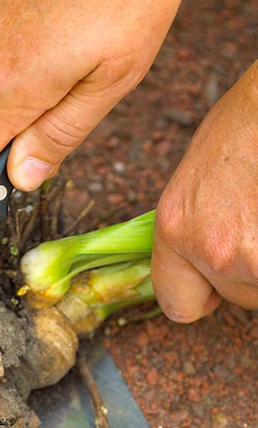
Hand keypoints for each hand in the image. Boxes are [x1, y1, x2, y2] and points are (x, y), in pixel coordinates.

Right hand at [0, 0, 180, 190]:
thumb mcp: (113, 76)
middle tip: (69, 85)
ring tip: (71, 36)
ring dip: (21, 69)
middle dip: (14, 113)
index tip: (2, 169)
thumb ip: (60, 134)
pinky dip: (20, 34)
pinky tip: (57, 11)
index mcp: (8, 87)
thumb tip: (22, 179)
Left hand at [152, 60, 257, 321]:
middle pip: (237, 295)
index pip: (178, 307)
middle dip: (249, 268)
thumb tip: (201, 264)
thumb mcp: (197, 180)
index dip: (202, 293)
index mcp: (177, 229)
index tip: (215, 276)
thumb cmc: (249, 121)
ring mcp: (257, 257)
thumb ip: (194, 229)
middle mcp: (213, 252)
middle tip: (255, 220)